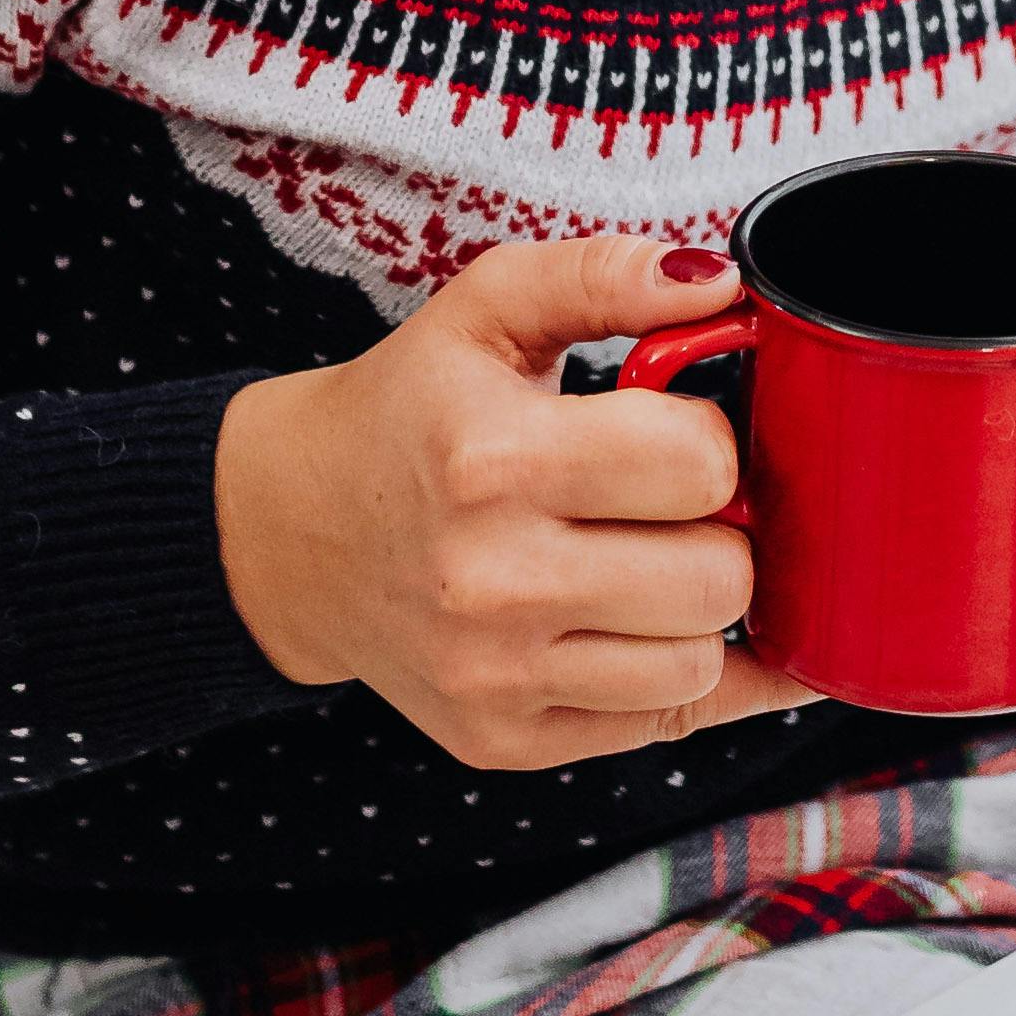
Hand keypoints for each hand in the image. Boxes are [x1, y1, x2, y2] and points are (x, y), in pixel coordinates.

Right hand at [213, 229, 814, 772]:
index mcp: (496, 458)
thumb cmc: (409, 410)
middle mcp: (492, 581)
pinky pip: (661, 728)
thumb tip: (719, 287)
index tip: (675, 432)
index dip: (713, 439)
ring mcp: (495, 676)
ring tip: (648, 560)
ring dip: (697, 610)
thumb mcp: (487, 308)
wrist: (293, 529)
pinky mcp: (502, 740)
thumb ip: (604, 274)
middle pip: (720, 579)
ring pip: (700, 665)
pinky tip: (643, 623)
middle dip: (721, 530)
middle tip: (671, 504)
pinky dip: (675, 675)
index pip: (701, 465)